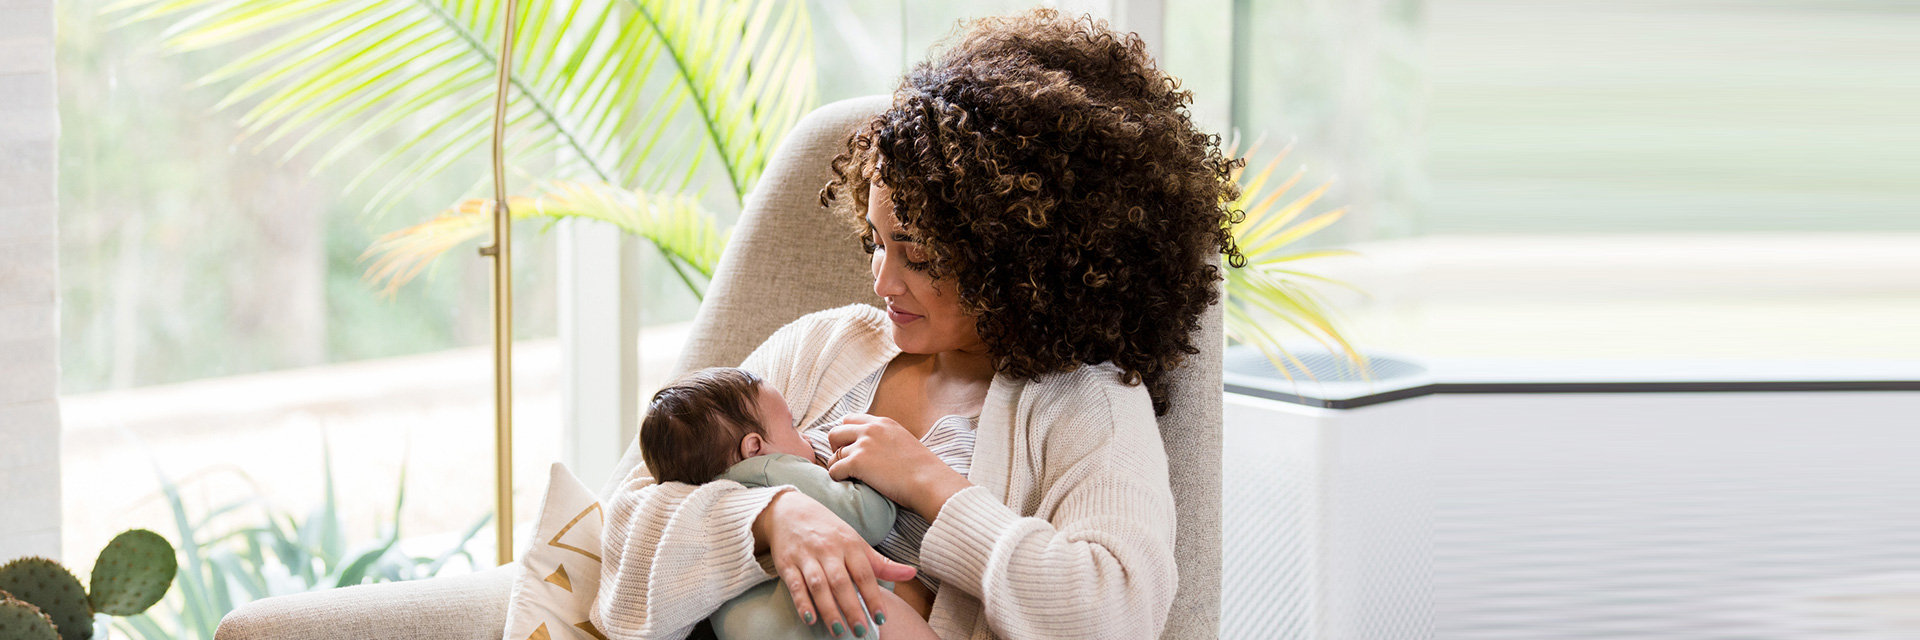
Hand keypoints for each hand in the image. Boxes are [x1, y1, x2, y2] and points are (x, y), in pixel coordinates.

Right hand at [755, 491, 915, 636]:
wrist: (789, 510)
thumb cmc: (828, 530)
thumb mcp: (856, 541)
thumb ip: (881, 562)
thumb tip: (912, 573)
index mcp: (850, 544)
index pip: (865, 573)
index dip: (873, 597)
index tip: (881, 618)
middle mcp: (828, 550)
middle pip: (842, 582)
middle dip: (852, 608)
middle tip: (861, 631)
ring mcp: (807, 556)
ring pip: (818, 585)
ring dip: (829, 609)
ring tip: (839, 630)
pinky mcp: (787, 564)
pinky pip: (795, 585)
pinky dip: (802, 603)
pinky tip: (810, 619)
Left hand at [827, 414, 973, 520]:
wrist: (928, 481)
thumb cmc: (922, 468)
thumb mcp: (903, 440)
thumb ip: (885, 438)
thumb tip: (874, 449)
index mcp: (882, 423)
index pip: (850, 419)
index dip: (846, 434)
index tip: (849, 447)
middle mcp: (870, 430)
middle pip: (836, 433)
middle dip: (836, 447)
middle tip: (843, 461)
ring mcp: (863, 445)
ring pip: (834, 454)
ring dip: (837, 465)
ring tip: (846, 476)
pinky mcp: (858, 462)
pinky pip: (834, 469)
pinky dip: (837, 477)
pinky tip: (846, 482)